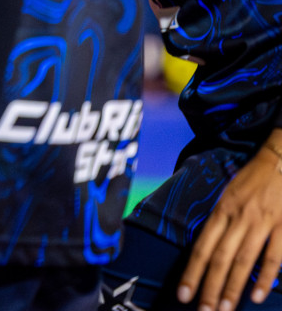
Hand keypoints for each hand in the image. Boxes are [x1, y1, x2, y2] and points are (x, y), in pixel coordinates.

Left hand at [178, 133, 281, 310]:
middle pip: (219, 258)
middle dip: (209, 287)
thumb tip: (207, 250)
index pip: (201, 248)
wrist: (280, 160)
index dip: (191, 273)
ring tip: (224, 309)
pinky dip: (265, 277)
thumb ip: (219, 222)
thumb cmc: (252, 181)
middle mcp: (238, 219)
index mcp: (221, 212)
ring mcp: (261, 223)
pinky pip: (274, 257)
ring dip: (233, 287)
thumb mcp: (228, 196)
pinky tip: (257, 296)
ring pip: (243, 261)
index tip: (183, 295)